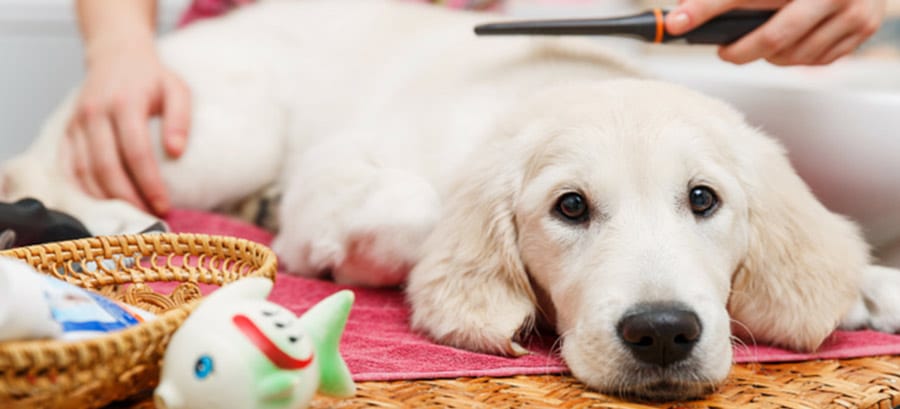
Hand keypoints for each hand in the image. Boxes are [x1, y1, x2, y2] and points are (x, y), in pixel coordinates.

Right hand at [66, 38, 190, 214]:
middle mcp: (95, 113)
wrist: (116, 54)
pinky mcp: (67, 130)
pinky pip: (69, 167)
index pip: (136, 153)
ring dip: (107, 199)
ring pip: (85, 172)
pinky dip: (84, 190)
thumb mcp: (177, 90)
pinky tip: (103, 204)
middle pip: (107, 167)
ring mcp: (77, 122)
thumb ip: (180, 119)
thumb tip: (177, 152)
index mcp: (124, 103)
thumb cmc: (152, 77)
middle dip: (128, 198)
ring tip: (131, 215)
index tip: (163, 205)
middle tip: (149, 217)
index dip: (149, 183)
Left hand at [665, 0, 886, 64]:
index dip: (704, 9)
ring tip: (763, 41)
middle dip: (740, 51)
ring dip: (770, 56)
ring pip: (792, 55)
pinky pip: (815, 60)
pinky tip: (793, 42)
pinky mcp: (862, 29)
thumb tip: (684, 10)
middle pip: (771, 37)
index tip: (675, 23)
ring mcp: (851, 11)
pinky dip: (796, 57)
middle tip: (725, 52)